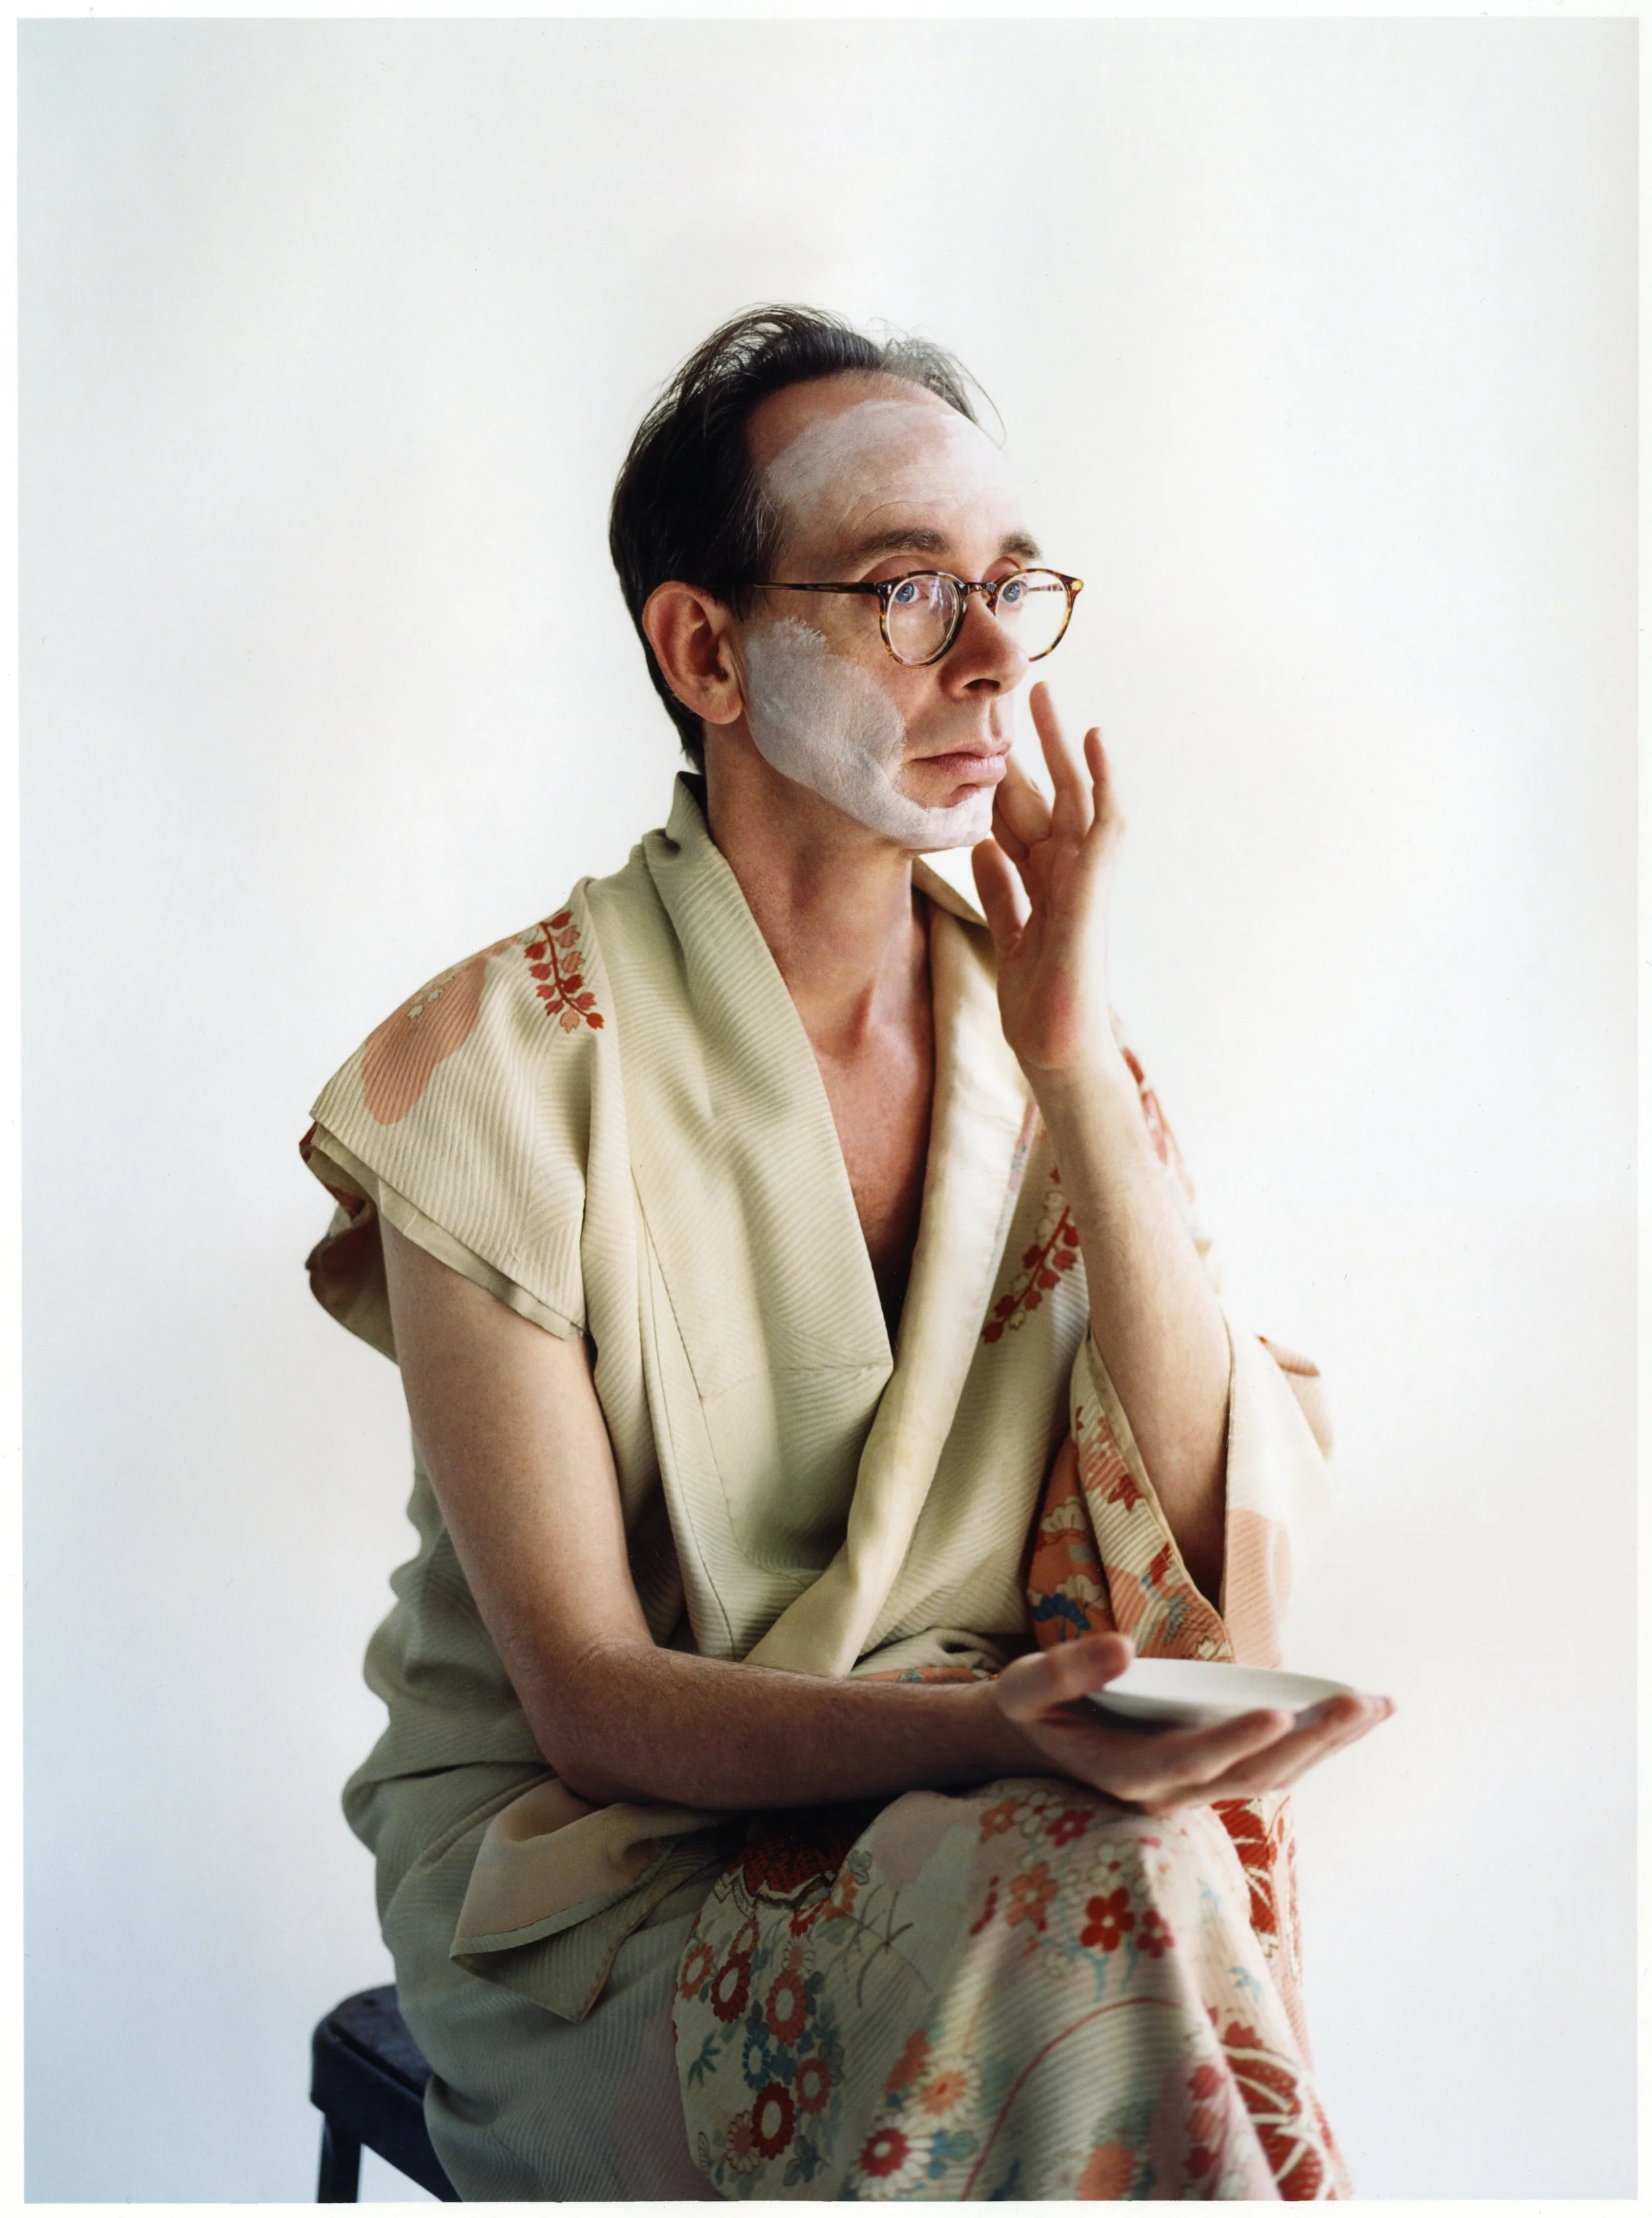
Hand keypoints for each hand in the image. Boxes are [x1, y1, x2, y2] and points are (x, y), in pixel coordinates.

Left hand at [971, 681, 1121, 1078]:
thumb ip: (1002, 893)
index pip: (1018, 819)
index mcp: (1043, 884)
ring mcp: (1083, 877)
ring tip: (1048, 698)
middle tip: (1017, 696)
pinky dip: (1105, 779)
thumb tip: (982, 848)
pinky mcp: (1096, 884)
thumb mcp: (1008, 937)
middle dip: (1031, 749)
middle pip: (1045, 796)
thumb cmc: (1039, 1005)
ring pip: (1076, 796)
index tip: (978, 739)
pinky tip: (1094, 740)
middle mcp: (1065, 873)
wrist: (1056, 1048)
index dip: (1000, 779)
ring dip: (1063, 747)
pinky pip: (1107, 822)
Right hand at [986, 1632, 1393, 1817]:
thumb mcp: (1028, 1687)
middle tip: (1362, 1702)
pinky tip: (1351, 1716)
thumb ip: (1068, 1671)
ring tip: (1377, 1706)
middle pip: (1251, 1777)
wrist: (1032, 1745)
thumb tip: (1120, 1646)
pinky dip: (1314, 1744)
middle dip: (1310, 1740)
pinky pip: (1271, 1768)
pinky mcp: (1209, 1776)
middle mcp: (1168, 1793)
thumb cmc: (1032, 1709)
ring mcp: (1193, 1790)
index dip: (1235, 1740)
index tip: (1278, 1711)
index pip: (1189, 1760)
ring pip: (1271, 1779)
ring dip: (1326, 1745)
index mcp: (1125, 1773)